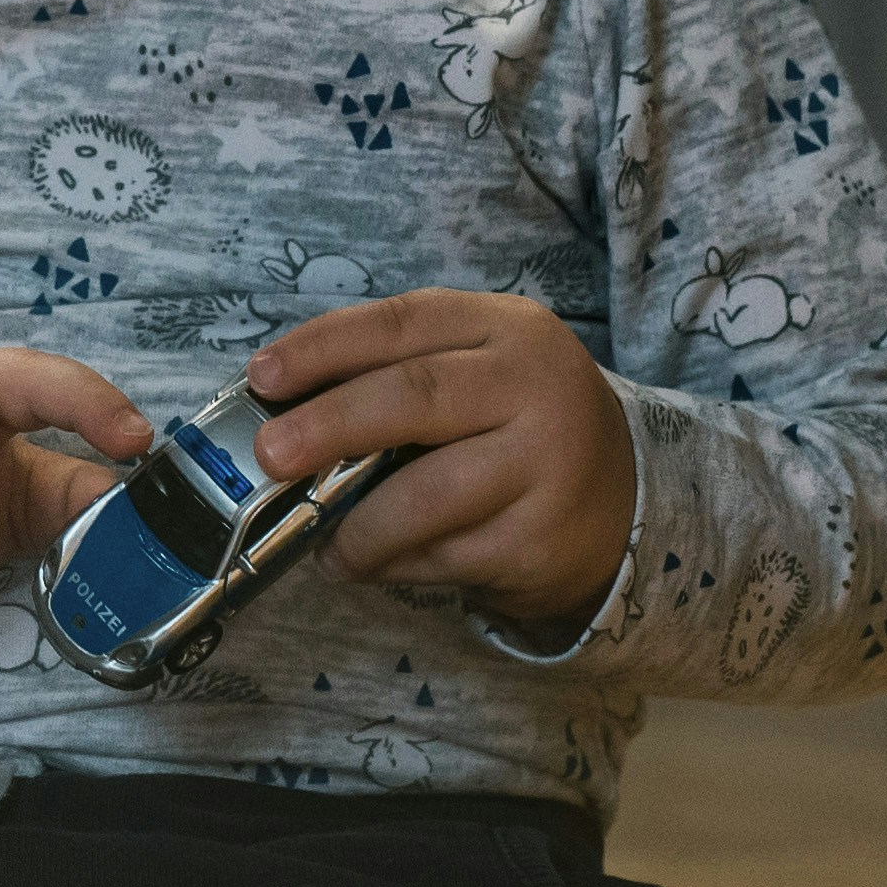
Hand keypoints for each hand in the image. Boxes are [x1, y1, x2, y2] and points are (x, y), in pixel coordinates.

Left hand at [249, 293, 636, 639]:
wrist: (623, 497)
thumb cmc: (517, 424)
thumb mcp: (477, 369)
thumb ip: (395, 375)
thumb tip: (280, 410)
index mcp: (504, 329)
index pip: (402, 323)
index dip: (323, 348)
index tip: (263, 377)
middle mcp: (533, 387)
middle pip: (415, 397)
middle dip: (329, 425)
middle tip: (269, 454)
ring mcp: (545, 466)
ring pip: (426, 495)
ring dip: (355, 524)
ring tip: (317, 539)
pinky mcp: (539, 539)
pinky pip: (444, 556)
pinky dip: (391, 563)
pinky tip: (369, 562)